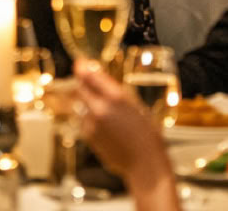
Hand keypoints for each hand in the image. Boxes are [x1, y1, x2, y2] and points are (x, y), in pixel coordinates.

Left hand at [75, 62, 173, 194]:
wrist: (145, 165)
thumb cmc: (148, 136)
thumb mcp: (137, 107)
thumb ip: (116, 93)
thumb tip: (99, 80)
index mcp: (117, 98)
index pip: (90, 76)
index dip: (83, 68)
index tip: (80, 63)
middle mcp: (100, 109)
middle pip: (80, 89)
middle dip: (83, 85)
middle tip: (89, 83)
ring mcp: (92, 124)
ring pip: (79, 105)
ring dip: (85, 102)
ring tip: (101, 108)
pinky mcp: (89, 137)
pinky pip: (82, 121)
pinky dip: (87, 117)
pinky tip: (102, 123)